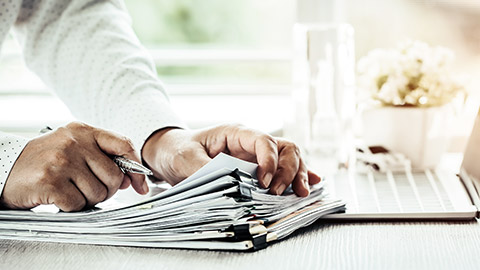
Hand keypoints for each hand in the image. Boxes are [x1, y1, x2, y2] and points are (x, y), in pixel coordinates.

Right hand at [0, 122, 147, 211]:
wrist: (4, 169)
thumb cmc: (44, 161)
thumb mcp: (73, 148)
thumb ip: (102, 158)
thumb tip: (130, 179)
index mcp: (83, 131)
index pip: (123, 144)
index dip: (136, 167)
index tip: (140, 184)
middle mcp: (74, 142)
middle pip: (114, 176)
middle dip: (106, 190)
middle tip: (87, 189)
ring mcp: (62, 161)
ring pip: (98, 193)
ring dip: (87, 200)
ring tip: (70, 191)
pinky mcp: (51, 182)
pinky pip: (79, 204)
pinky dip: (71, 207)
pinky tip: (59, 197)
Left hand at [142, 125, 320, 196]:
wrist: (170, 153)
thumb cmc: (178, 150)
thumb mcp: (186, 159)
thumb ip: (205, 171)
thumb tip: (230, 191)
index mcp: (236, 133)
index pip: (264, 141)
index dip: (270, 161)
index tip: (264, 184)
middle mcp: (251, 143)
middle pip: (286, 148)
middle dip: (290, 169)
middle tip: (280, 193)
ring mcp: (256, 155)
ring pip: (290, 158)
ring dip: (298, 175)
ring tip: (300, 194)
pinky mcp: (257, 169)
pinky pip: (283, 170)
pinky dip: (298, 176)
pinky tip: (310, 185)